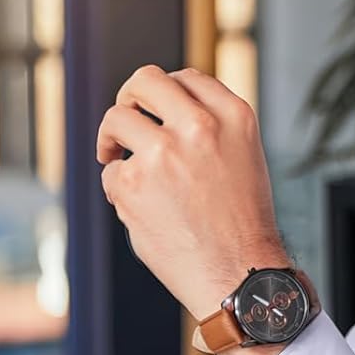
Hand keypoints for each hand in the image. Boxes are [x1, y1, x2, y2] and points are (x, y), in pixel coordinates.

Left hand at [96, 65, 286, 316]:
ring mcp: (163, 152)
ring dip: (111, 140)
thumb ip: (210, 128)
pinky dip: (119, 189)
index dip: (164, 93)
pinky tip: (142, 210)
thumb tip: (160, 110)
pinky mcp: (133, 182)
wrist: (238, 276)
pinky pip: (111, 172)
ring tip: (118, 162)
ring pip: (115, 119)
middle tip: (124, 121)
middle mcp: (199, 126)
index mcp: (234, 116)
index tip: (154, 110)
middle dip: (128, 98)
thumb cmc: (241, 226)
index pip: (186, 78)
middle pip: (144, 80)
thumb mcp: (243, 158)